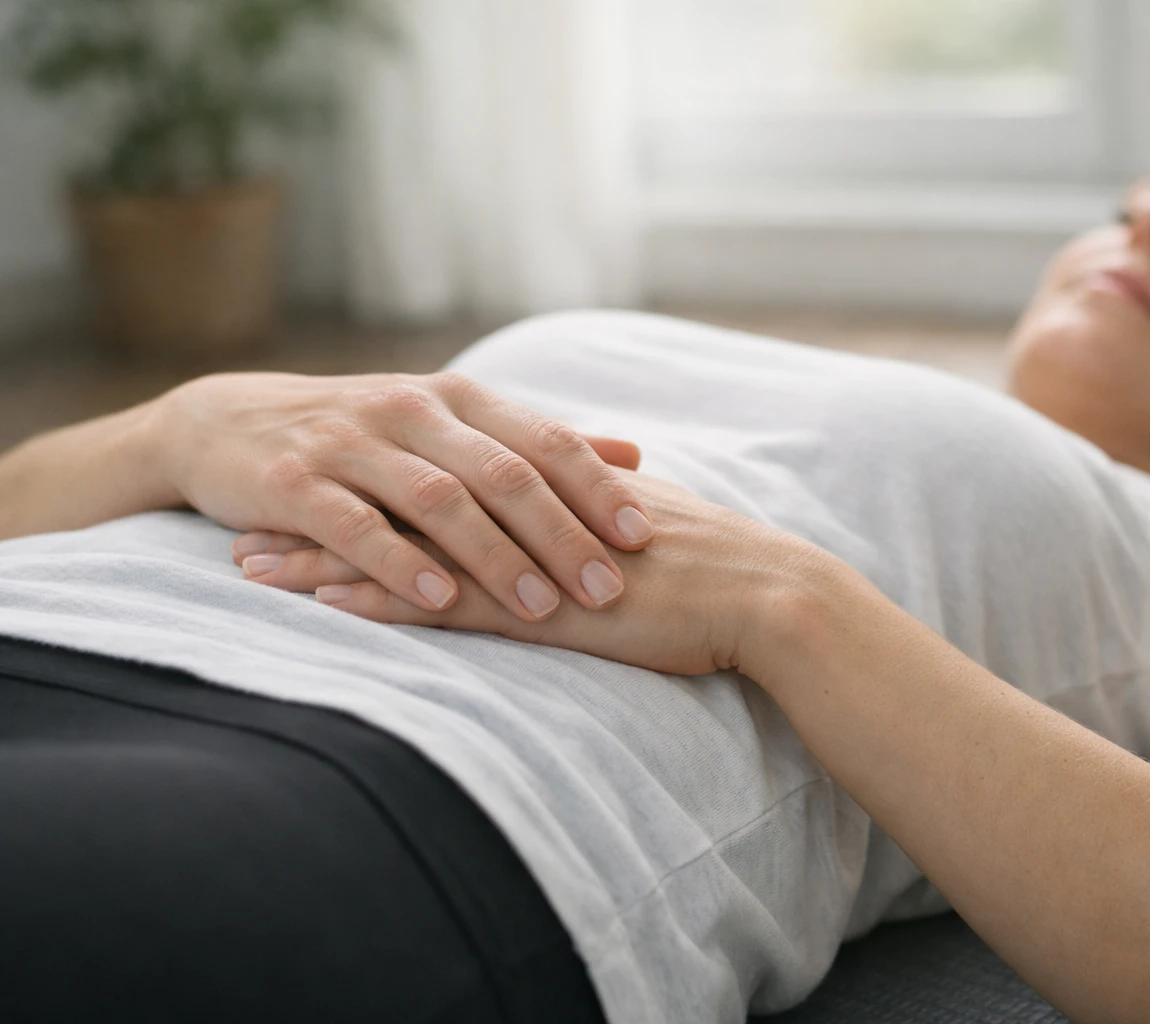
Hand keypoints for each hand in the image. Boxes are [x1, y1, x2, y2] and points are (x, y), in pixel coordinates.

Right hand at [157, 369, 655, 621]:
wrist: (226, 423)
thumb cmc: (364, 434)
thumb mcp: (453, 424)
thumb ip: (539, 442)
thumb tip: (634, 456)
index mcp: (459, 400)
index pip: (544, 441)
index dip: (596, 488)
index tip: (644, 537)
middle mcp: (412, 411)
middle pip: (503, 473)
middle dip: (561, 534)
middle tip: (609, 588)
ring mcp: (352, 445)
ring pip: (438, 500)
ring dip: (495, 557)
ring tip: (542, 607)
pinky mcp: (294, 483)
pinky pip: (357, 526)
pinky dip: (402, 564)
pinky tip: (442, 601)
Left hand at [233, 471, 830, 677]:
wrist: (761, 593)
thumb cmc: (717, 570)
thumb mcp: (642, 526)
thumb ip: (595, 510)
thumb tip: (575, 509)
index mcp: (545, 486)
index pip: (440, 476)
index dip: (375, 482)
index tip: (320, 486)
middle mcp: (522, 509)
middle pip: (399, 500)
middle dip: (325, 509)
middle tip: (254, 513)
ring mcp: (524, 554)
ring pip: (402, 547)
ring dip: (324, 557)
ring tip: (250, 564)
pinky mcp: (536, 603)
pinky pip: (438, 600)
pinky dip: (375, 602)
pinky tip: (321, 606)